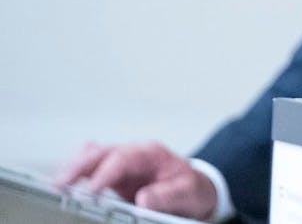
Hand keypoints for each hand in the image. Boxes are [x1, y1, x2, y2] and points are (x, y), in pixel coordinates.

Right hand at [54, 141, 217, 218]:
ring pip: (90, 157)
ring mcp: (121, 164)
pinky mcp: (112, 176)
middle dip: (79, 167)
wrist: (195, 190)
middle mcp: (133, 154)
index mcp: (152, 153)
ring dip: (72, 169)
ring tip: (56, 186)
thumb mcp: (188, 193)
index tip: (91, 191)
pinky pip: (89, 168)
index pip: (123, 158)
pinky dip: (75, 174)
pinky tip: (64, 185)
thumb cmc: (191, 189)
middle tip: (60, 185)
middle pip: (100, 152)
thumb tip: (144, 199)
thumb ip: (168, 196)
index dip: (105, 173)